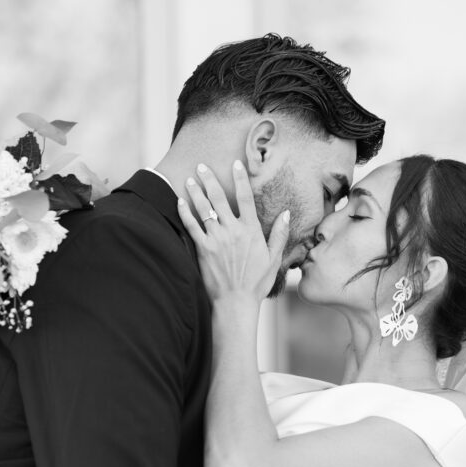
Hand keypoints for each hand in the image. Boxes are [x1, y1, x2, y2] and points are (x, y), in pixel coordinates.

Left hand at [176, 161, 289, 304]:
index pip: (245, 197)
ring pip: (203, 208)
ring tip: (189, 179)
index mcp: (251, 230)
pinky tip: (179, 202)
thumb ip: (279, 235)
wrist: (236, 303)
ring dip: (195, 191)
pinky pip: (191, 226)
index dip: (240, 177)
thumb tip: (286, 213)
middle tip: (201, 165)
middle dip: (209, 179)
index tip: (235, 163)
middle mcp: (233, 230)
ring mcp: (216, 239)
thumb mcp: (274, 259)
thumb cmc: (256, 283)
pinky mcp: (203, 249)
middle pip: (219, 197)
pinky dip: (184, 212)